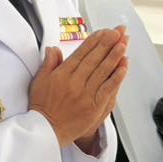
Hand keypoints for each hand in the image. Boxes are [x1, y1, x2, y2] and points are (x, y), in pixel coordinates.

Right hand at [29, 28, 128, 147]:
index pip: (81, 52)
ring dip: (115, 55)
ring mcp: (85, 94)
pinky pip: (108, 88)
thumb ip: (48, 63)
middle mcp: (74, 81)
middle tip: (119, 31)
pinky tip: (124, 66)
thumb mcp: (39, 81)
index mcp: (62, 74)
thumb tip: (53, 49)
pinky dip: (117, 77)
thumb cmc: (42, 106)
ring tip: (123, 43)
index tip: (105, 31)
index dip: (95, 40)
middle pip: (95, 58)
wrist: (46, 130)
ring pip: (103, 71)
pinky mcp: (94, 106)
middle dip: (108, 43)